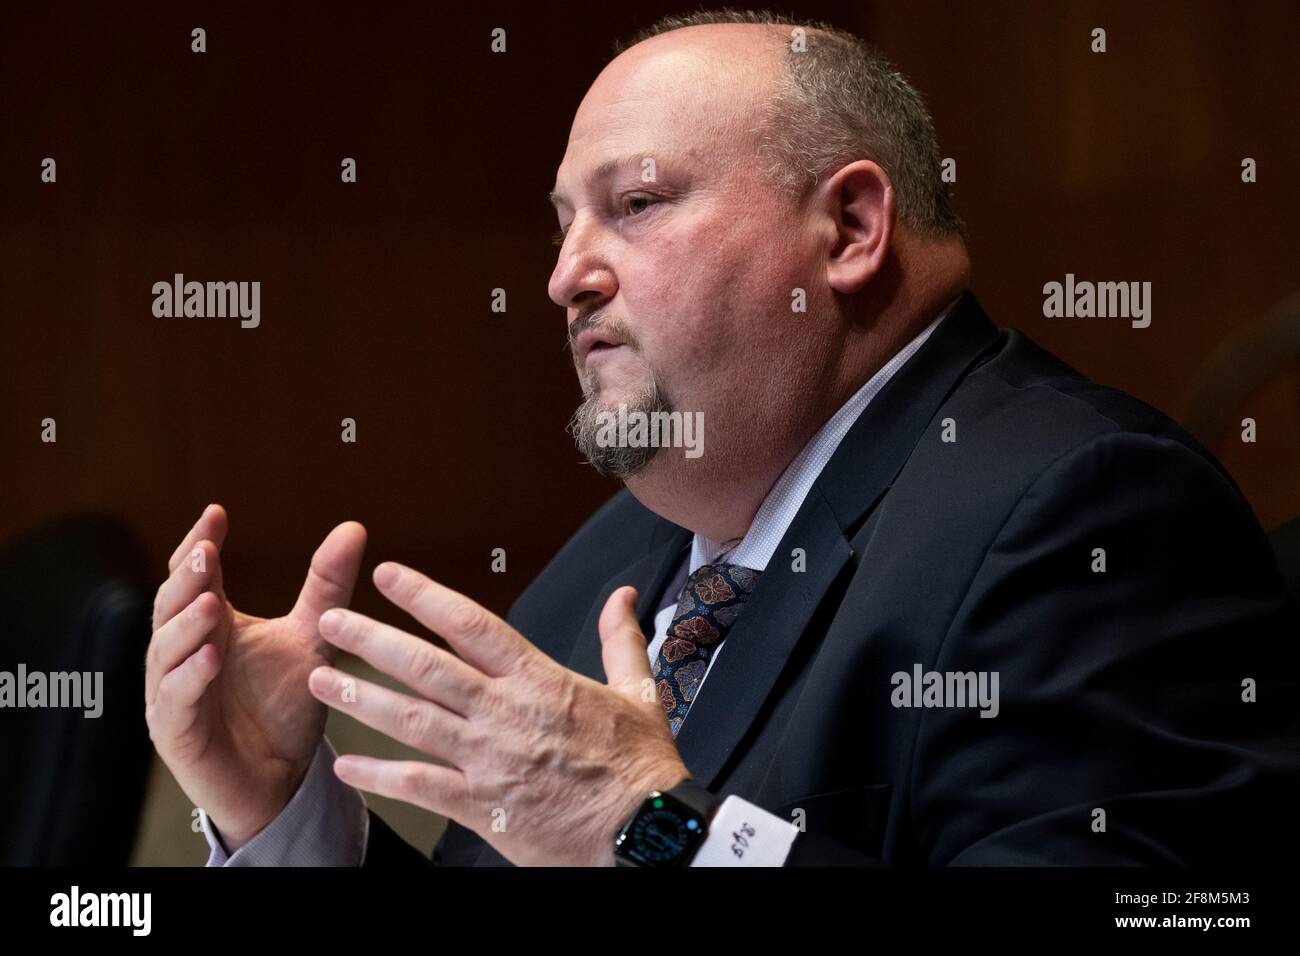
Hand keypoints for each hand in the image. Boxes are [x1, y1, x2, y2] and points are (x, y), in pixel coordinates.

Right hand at [144, 504, 366, 849]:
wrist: (283, 781)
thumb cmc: (286, 705)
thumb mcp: (312, 638)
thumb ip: (325, 585)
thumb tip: (353, 526)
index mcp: (211, 625)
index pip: (194, 576)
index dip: (200, 543)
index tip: (217, 512)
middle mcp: (183, 653)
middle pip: (172, 606)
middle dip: (186, 577)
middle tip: (205, 549)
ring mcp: (173, 692)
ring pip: (165, 650)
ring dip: (186, 625)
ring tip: (210, 602)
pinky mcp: (177, 733)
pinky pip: (176, 700)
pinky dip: (191, 676)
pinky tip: (211, 658)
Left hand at [306, 562, 689, 865]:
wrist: (645, 836)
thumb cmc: (641, 769)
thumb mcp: (638, 693)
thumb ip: (620, 639)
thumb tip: (621, 596)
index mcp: (540, 681)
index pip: (471, 625)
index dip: (423, 596)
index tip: (388, 577)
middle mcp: (506, 714)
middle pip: (425, 666)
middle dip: (371, 640)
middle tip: (330, 621)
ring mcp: (489, 760)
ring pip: (411, 720)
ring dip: (360, 698)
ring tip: (322, 680)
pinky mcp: (482, 806)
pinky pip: (419, 787)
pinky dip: (379, 775)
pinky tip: (348, 766)